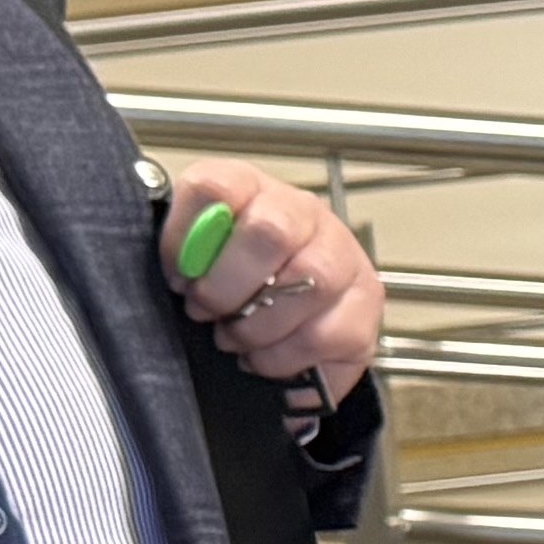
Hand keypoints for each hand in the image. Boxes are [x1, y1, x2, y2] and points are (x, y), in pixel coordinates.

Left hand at [156, 158, 383, 414]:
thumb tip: (181, 270)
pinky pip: (325, 333)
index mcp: (249, 189)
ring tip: (235, 338)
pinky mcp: (367, 301)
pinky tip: (265, 356)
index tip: (176, 276)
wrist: (290, 322)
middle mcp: (301, 211)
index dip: (185, 237)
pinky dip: (283, 357)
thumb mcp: (196, 262)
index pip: (215, 187)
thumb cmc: (235, 289)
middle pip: (269, 231)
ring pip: (308, 284)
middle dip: (225, 287)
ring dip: (257, 326)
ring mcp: (343, 253)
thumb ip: (182, 253)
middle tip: (205, 312)